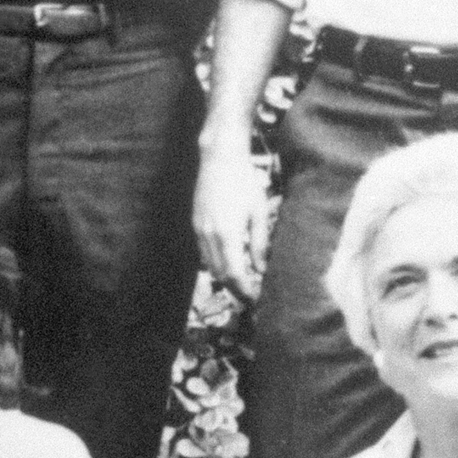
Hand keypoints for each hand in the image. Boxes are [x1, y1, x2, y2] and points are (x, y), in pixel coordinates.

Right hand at [193, 143, 268, 301]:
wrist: (219, 159)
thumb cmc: (244, 182)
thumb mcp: (259, 212)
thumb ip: (259, 243)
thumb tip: (262, 269)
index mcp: (227, 234)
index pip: (235, 274)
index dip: (245, 290)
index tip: (256, 299)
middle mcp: (209, 235)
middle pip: (220, 274)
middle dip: (236, 289)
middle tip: (251, 298)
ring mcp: (199, 230)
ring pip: (210, 266)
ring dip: (226, 279)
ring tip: (243, 284)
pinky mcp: (196, 224)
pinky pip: (204, 253)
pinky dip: (217, 264)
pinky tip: (230, 264)